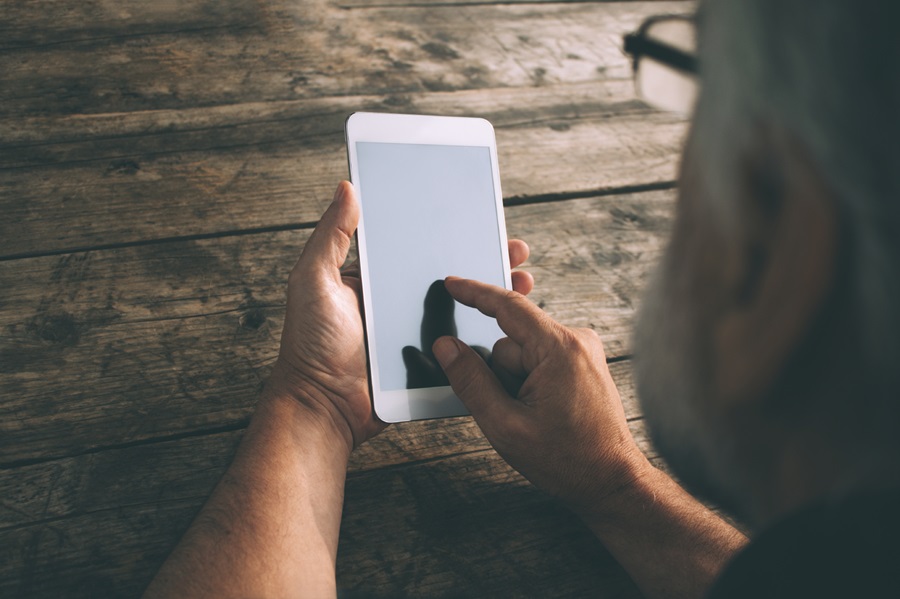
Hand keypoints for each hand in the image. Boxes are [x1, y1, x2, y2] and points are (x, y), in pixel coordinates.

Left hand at [267, 182, 533, 449]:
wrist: (323, 406)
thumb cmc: (310, 345)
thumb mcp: (314, 280)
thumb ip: (331, 235)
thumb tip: (347, 187)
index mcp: (376, 278)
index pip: (420, 246)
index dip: (452, 232)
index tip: (481, 217)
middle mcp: (398, 303)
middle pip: (451, 275)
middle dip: (484, 259)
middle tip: (514, 250)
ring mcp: (416, 334)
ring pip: (463, 309)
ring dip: (493, 295)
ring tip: (521, 281)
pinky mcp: (428, 363)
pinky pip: (461, 345)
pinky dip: (485, 335)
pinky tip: (508, 324)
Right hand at [432, 278, 648, 510]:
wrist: (612, 481)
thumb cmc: (566, 459)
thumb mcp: (505, 424)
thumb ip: (470, 380)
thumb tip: (446, 346)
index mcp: (559, 348)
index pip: (508, 306)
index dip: (474, 293)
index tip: (450, 283)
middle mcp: (576, 340)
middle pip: (511, 340)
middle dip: (501, 372)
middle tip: (514, 413)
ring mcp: (584, 351)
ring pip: (524, 353)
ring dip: (516, 381)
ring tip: (535, 419)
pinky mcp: (585, 363)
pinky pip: (541, 360)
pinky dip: (530, 381)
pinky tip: (543, 413)